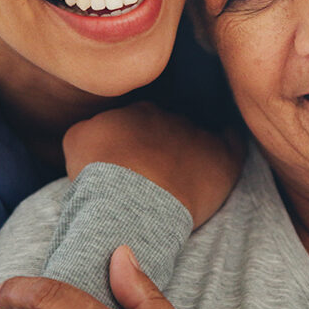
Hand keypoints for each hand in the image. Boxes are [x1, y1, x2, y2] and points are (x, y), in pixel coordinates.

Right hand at [63, 102, 243, 227]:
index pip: (139, 119)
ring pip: (198, 135)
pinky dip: (229, 145)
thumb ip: (90, 127)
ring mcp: (198, 135)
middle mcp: (170, 116)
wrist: (131, 198)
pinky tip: (225, 152)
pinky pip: (232, 142)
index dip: (135, 140)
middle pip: (169, 127)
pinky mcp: (222, 158)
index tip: (130, 161)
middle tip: (154, 174)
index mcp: (137, 111)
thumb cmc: (100, 175)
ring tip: (184, 175)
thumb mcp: (75, 140)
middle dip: (163, 144)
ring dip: (192, 150)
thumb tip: (96, 130)